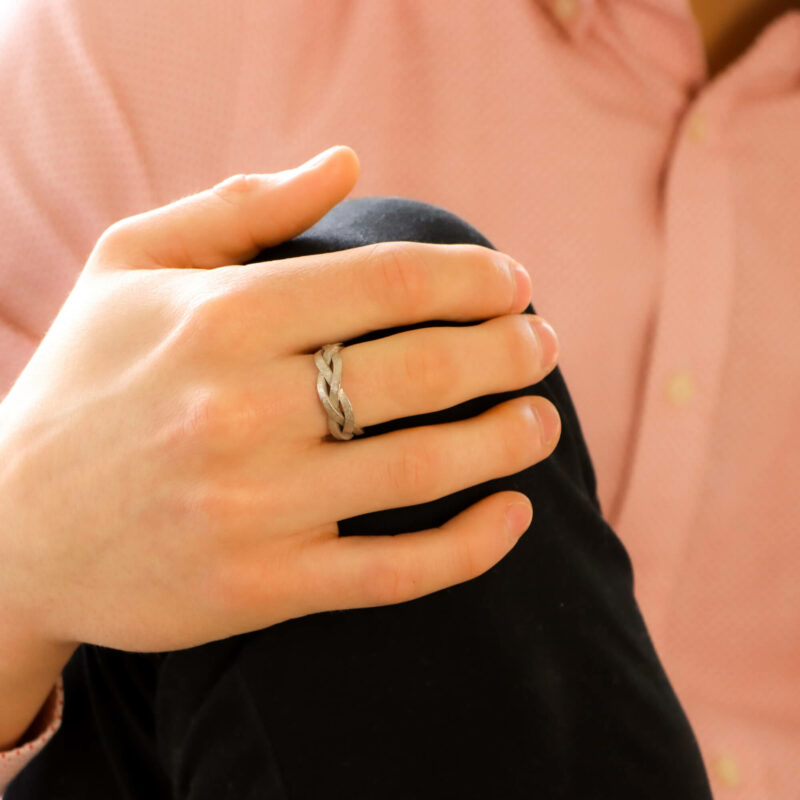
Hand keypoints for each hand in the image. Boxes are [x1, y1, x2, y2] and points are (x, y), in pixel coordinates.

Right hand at [0, 145, 559, 660]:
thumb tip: (344, 160)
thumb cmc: (84, 386)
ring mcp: (256, 507)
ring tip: (540, 421)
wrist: (11, 531)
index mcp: (219, 319)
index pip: (390, 283)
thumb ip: (240, 206)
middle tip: (542, 346)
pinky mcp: (263, 588)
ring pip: (425, 469)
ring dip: (508, 440)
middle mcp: (241, 410)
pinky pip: (396, 573)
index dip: (475, 280)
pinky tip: (514, 517)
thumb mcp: (131, 267)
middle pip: (423, 370)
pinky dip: (473, 548)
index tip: (515, 286)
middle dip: (509, 352)